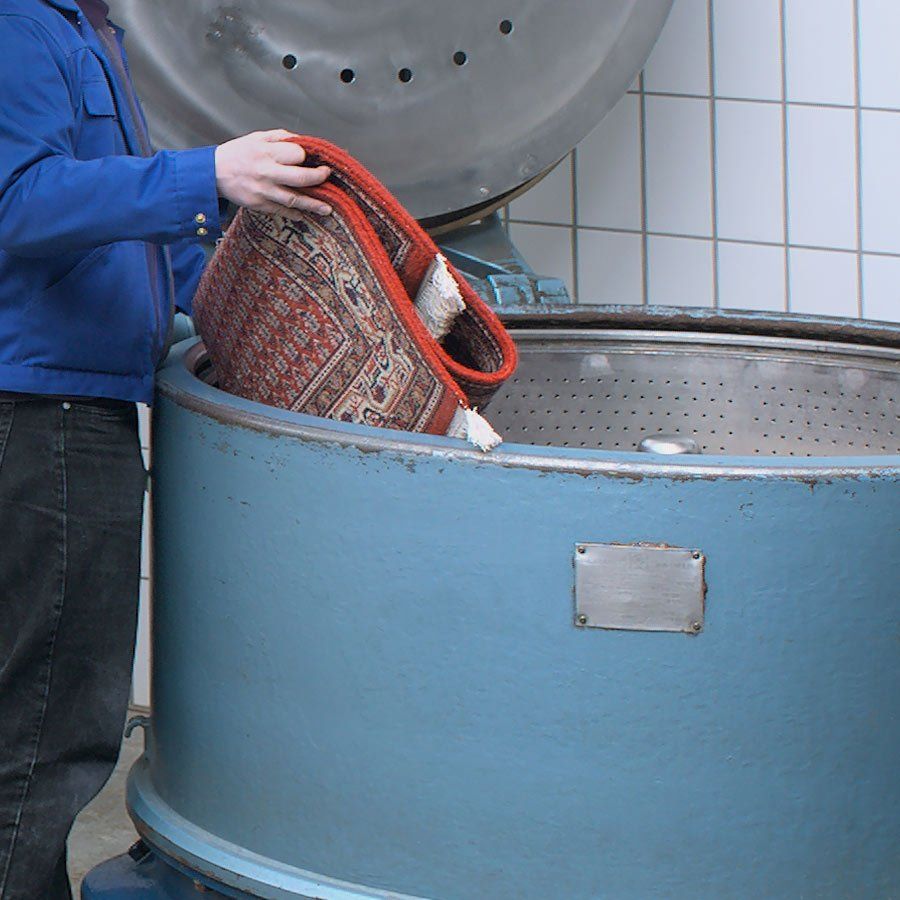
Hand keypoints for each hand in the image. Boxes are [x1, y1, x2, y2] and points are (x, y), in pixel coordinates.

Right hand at [215, 129, 331, 218]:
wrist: (212, 173)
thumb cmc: (237, 154)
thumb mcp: (256, 138)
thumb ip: (280, 137)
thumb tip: (302, 140)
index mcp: (266, 152)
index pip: (296, 154)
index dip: (305, 156)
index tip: (311, 158)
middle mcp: (266, 172)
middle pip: (300, 178)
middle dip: (318, 178)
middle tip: (327, 177)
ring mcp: (263, 190)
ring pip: (294, 199)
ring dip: (312, 205)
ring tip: (327, 209)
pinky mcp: (259, 205)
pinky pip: (281, 211)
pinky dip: (294, 214)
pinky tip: (304, 215)